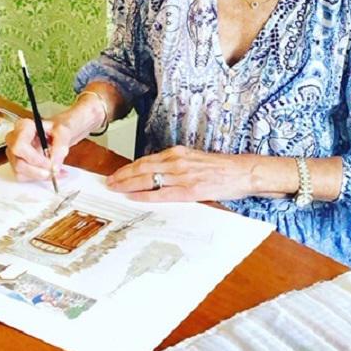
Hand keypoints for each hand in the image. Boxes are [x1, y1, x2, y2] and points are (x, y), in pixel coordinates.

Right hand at [5, 103, 101, 181]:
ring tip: (56, 171)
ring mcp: (14, 153)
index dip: (34, 158)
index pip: (19, 146)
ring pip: (20, 172)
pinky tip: (52, 172)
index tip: (49, 163)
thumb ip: (60, 146)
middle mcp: (14, 140)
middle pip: (18, 162)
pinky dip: (39, 177)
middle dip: (37, 170)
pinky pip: (24, 176)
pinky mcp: (18, 163)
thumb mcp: (64, 131)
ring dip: (40, 175)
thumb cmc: (58, 128)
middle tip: (53, 171)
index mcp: (23, 126)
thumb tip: (54, 165)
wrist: (59, 132)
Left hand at [105, 146, 257, 201]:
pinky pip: (162, 194)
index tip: (116, 173)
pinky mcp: (190, 190)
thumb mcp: (195, 160)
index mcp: (178, 153)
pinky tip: (133, 197)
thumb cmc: (222, 168)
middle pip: (142, 168)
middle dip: (122, 175)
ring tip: (114, 189)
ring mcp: (183, 175)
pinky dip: (145, 195)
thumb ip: (178, 165)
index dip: (129, 168)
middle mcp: (177, 161)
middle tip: (108, 182)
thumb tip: (160, 175)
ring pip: (148, 179)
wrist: (243, 171)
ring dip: (128, 184)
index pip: (147, 160)